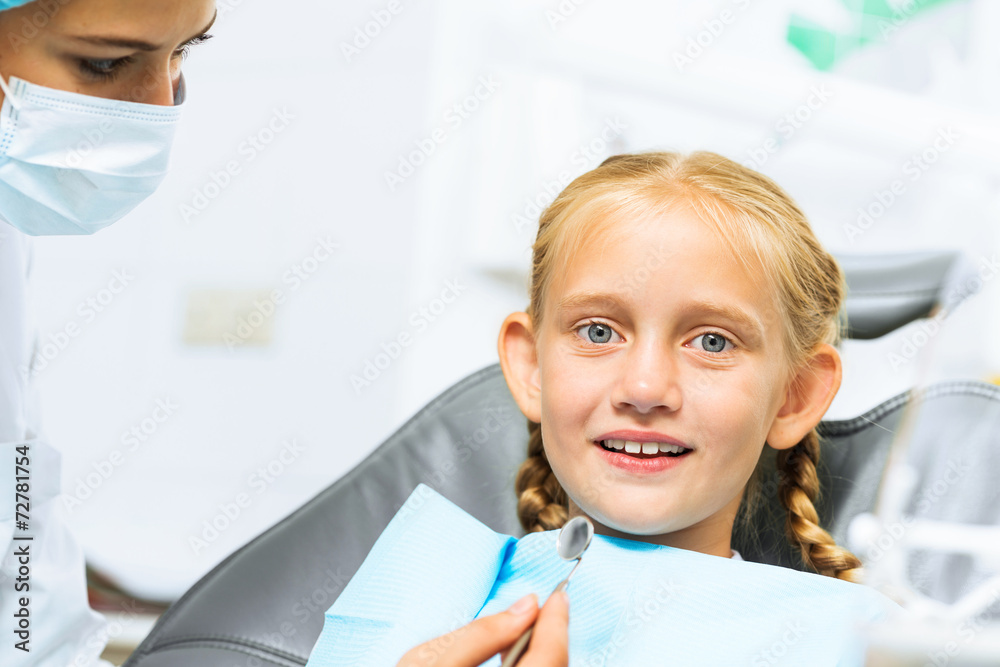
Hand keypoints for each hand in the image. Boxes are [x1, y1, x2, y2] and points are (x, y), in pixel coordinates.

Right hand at [397, 591, 568, 666]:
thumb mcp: (426, 661)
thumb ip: (480, 633)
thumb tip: (526, 605)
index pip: (549, 658)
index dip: (557, 624)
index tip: (558, 597)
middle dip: (552, 638)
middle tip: (544, 610)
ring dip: (543, 655)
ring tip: (524, 632)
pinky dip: (530, 666)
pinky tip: (512, 657)